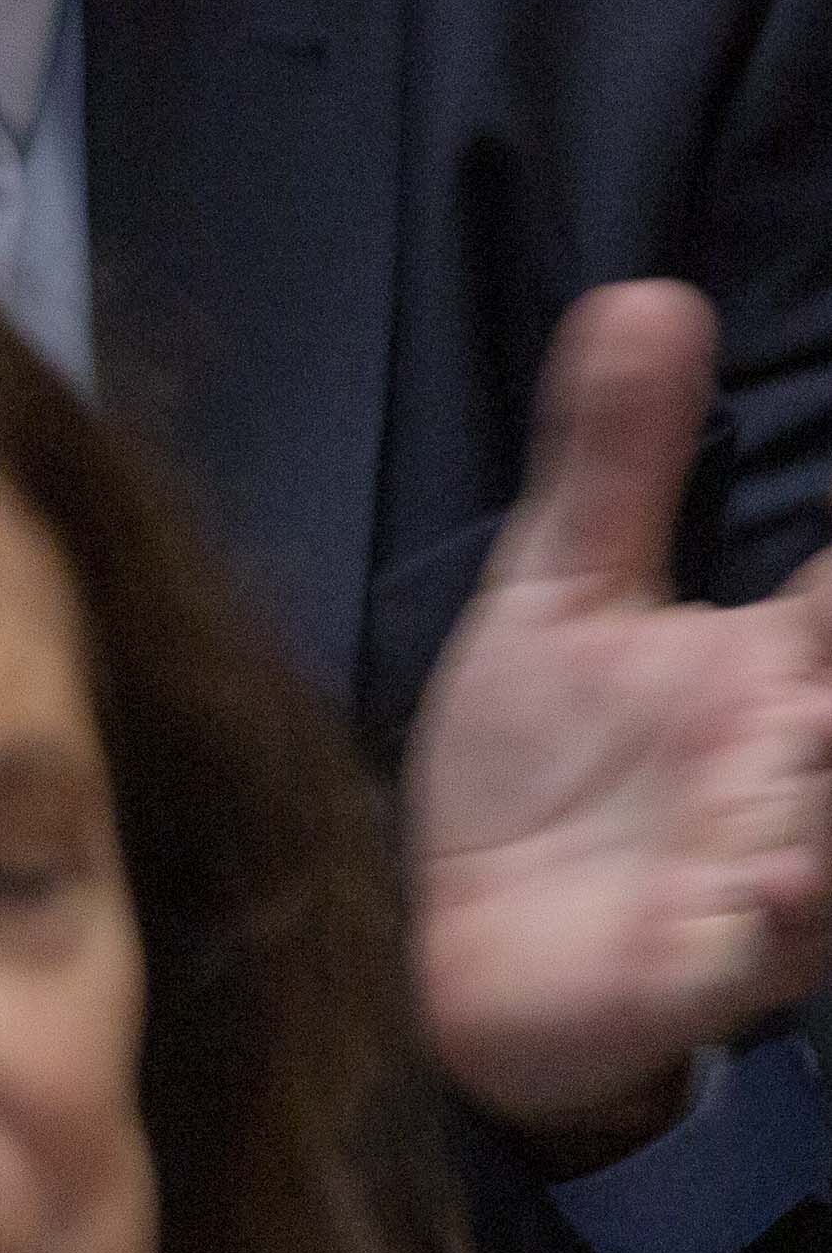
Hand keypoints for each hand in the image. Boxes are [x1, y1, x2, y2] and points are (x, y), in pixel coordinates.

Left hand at [409, 283, 831, 1146]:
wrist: (457, 947)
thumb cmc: (536, 774)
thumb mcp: (559, 596)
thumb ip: (614, 461)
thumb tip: (647, 292)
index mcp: (777, 664)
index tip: (818, 599)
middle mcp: (796, 757)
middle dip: (830, 684)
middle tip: (800, 671)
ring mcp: (770, 861)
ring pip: (829, 819)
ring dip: (814, 795)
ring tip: (784, 751)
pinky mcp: (715, 959)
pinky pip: (779, 942)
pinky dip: (784, 915)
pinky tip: (769, 886)